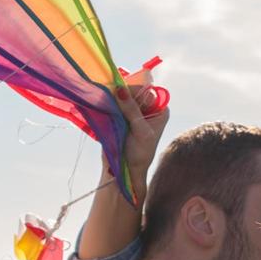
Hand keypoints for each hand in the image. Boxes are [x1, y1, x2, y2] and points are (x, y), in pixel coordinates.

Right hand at [113, 84, 169, 199]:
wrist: (126, 170)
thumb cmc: (139, 154)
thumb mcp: (140, 131)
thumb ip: (132, 110)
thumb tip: (120, 89)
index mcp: (159, 110)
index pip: (146, 91)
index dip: (133, 90)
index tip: (119, 92)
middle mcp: (147, 109)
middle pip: (133, 92)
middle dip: (121, 93)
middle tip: (109, 95)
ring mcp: (132, 112)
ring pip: (121, 97)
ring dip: (112, 98)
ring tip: (104, 100)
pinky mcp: (119, 117)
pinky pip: (113, 105)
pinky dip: (107, 104)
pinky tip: (101, 104)